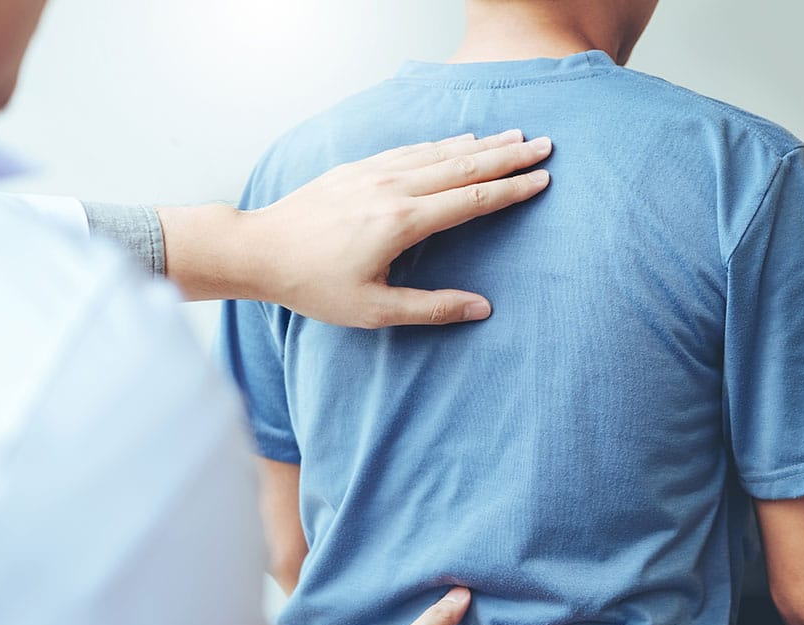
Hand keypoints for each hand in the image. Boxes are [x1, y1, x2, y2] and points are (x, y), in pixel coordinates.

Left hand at [160, 130, 550, 323]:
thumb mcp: (374, 310)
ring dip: (480, 143)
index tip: (541, 179)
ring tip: (512, 136)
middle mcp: (393, 188)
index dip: (510, 190)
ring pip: (439, 152)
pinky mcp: (357, 169)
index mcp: (402, 222)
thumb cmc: (314, 286)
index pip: (471, 200)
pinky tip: (458, 140)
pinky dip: (441, 143)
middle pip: (463, 165)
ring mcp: (374, 173)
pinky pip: (411, 150)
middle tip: (543, 145)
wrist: (259, 250)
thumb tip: (482, 308)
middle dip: (507, 155)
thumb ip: (432, 308)